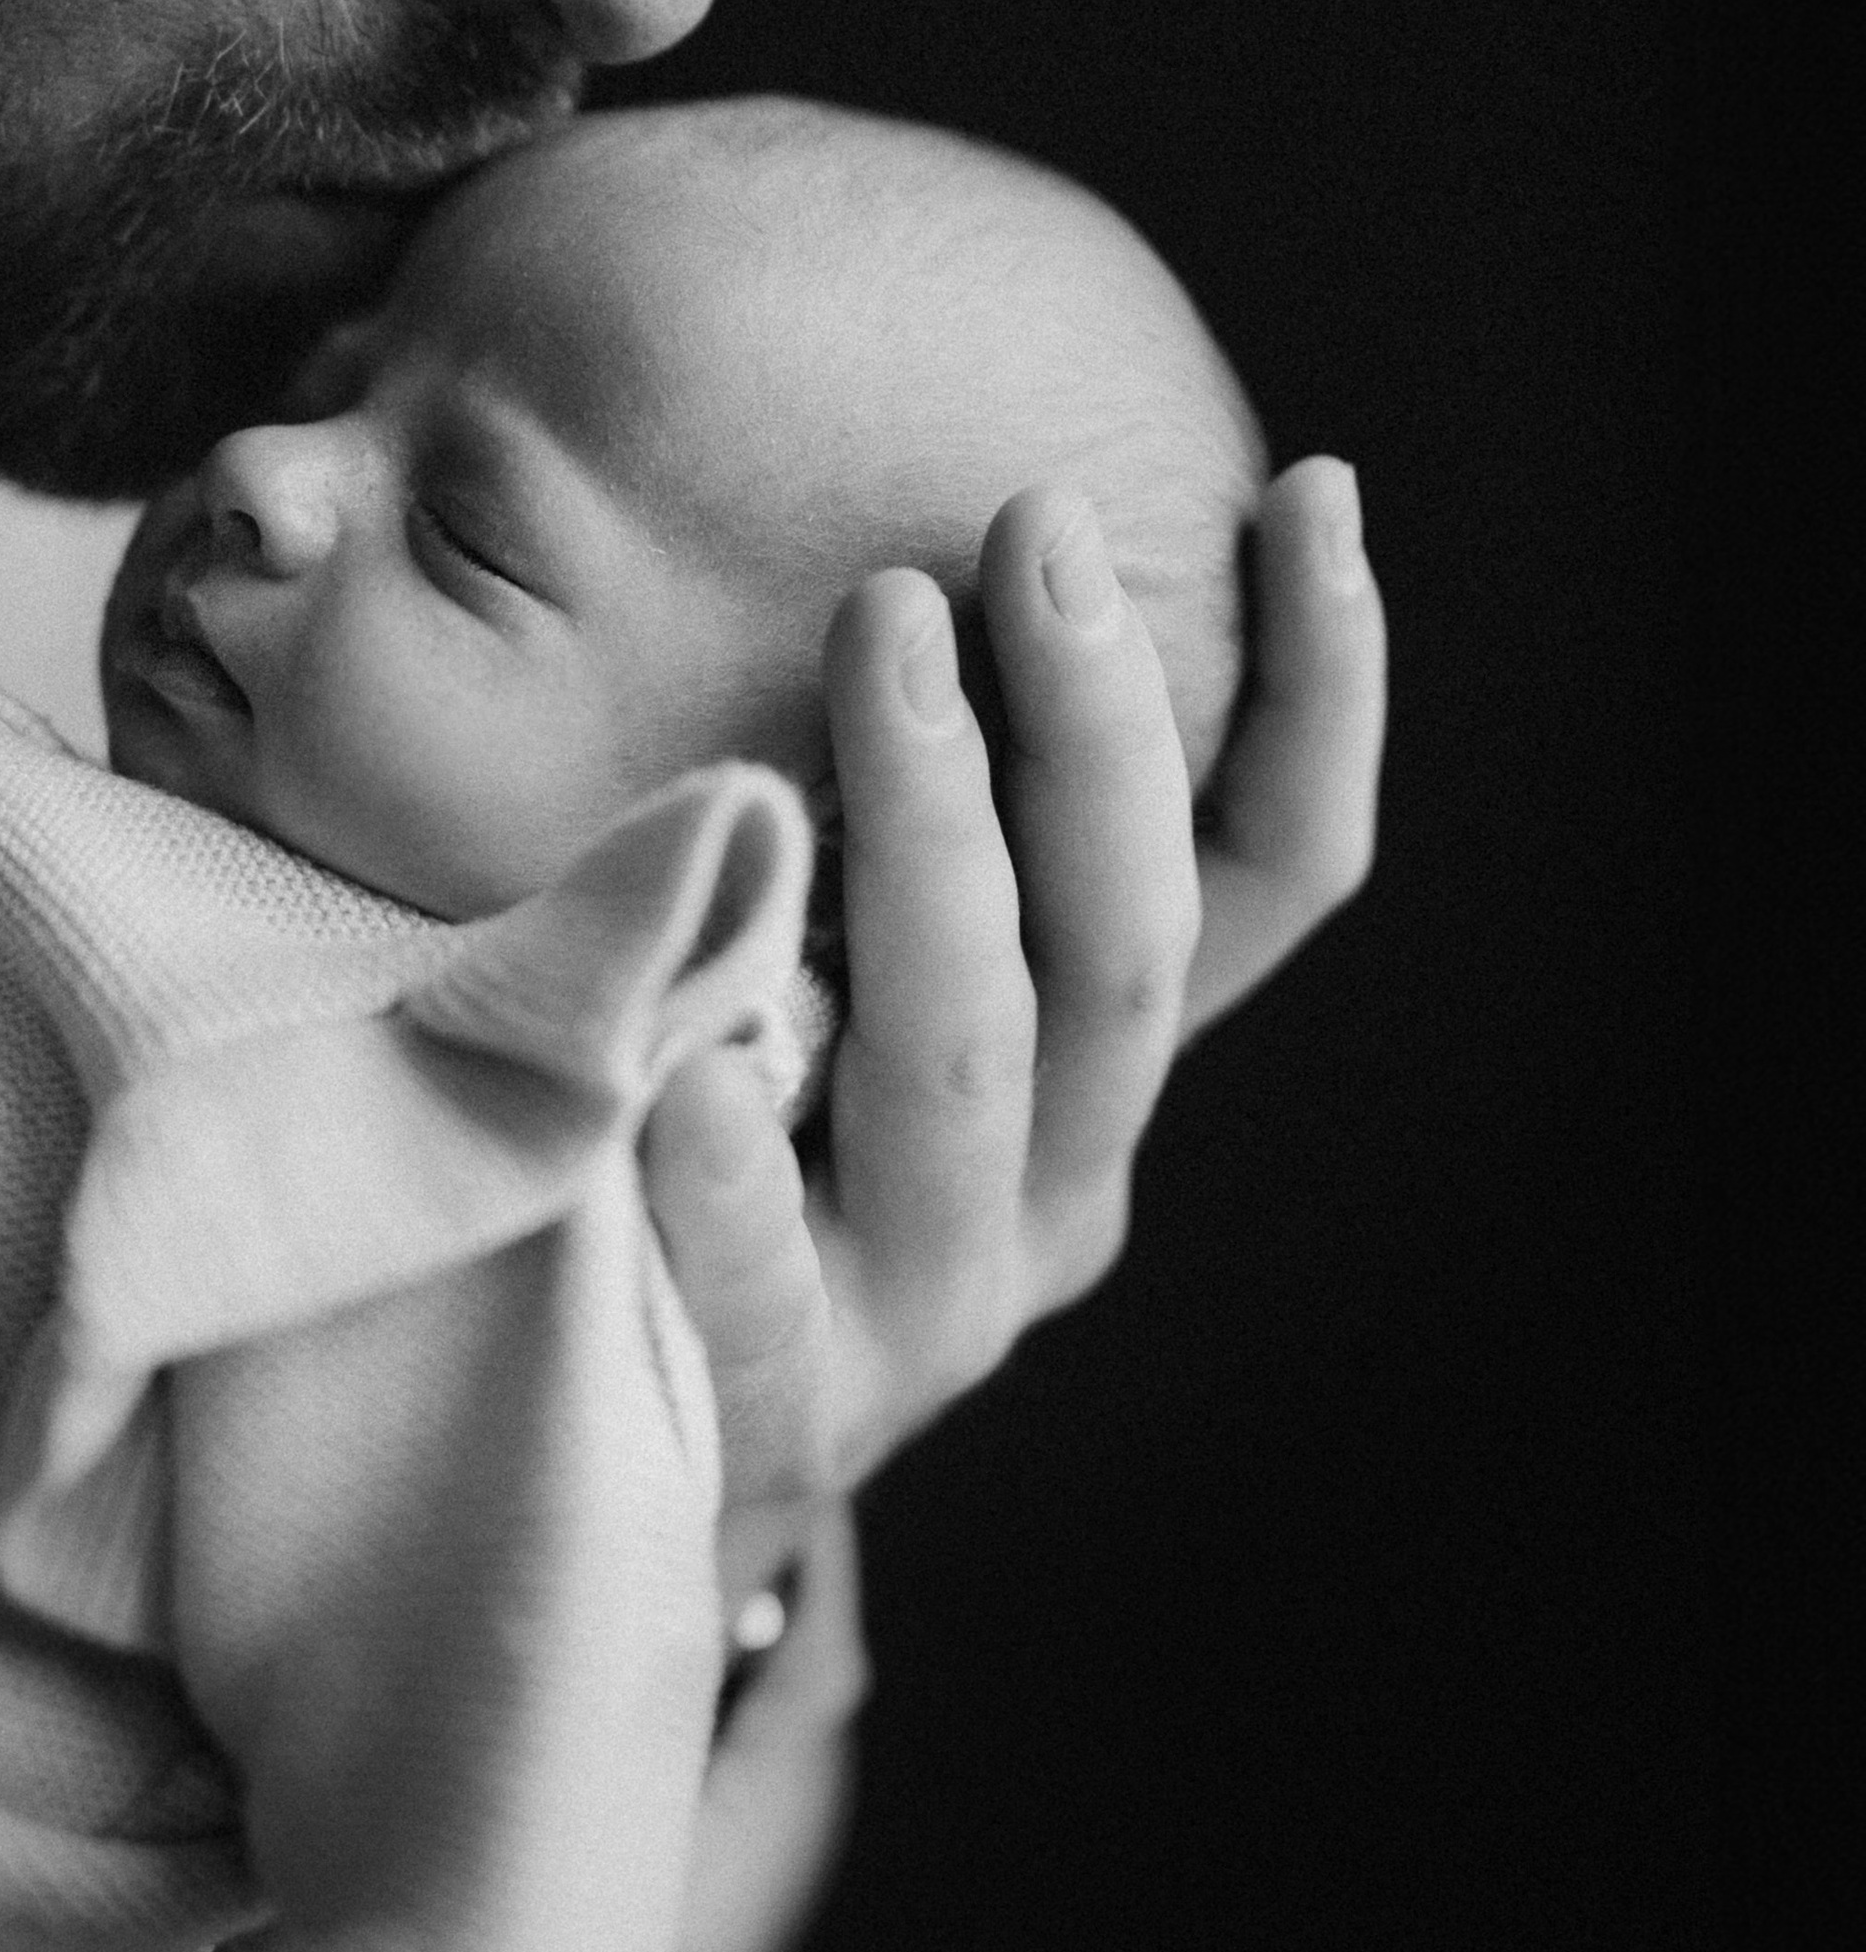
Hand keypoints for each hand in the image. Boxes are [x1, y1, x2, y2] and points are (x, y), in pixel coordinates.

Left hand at [645, 456, 1383, 1521]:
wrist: (630, 1463)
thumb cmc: (753, 1124)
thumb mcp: (871, 958)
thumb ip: (915, 798)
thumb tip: (926, 522)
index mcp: (1108, 1065)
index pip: (1268, 873)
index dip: (1322, 692)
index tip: (1308, 488)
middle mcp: (1062, 1181)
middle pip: (1125, 942)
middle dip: (1098, 716)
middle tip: (1033, 518)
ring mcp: (928, 1309)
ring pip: (967, 1063)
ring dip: (933, 835)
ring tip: (885, 633)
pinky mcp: (774, 1415)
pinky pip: (760, 1294)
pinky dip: (738, 1189)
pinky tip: (688, 1081)